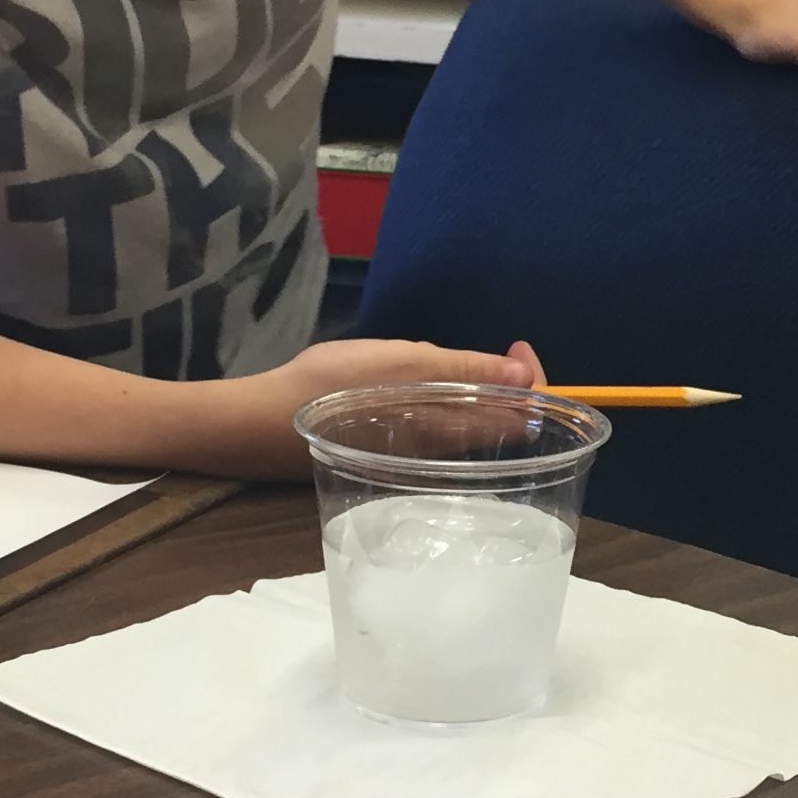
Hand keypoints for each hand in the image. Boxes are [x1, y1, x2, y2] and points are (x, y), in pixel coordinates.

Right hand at [219, 337, 543, 478]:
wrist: (262, 422)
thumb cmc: (334, 387)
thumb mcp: (403, 364)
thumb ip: (465, 369)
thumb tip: (526, 377)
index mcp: (452, 431)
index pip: (523, 419)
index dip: (534, 384)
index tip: (519, 349)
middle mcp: (442, 448)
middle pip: (500, 422)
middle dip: (511, 385)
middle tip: (502, 350)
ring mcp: (418, 449)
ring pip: (469, 423)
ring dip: (478, 391)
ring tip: (460, 360)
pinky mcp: (395, 445)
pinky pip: (439, 424)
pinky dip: (448, 400)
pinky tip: (425, 382)